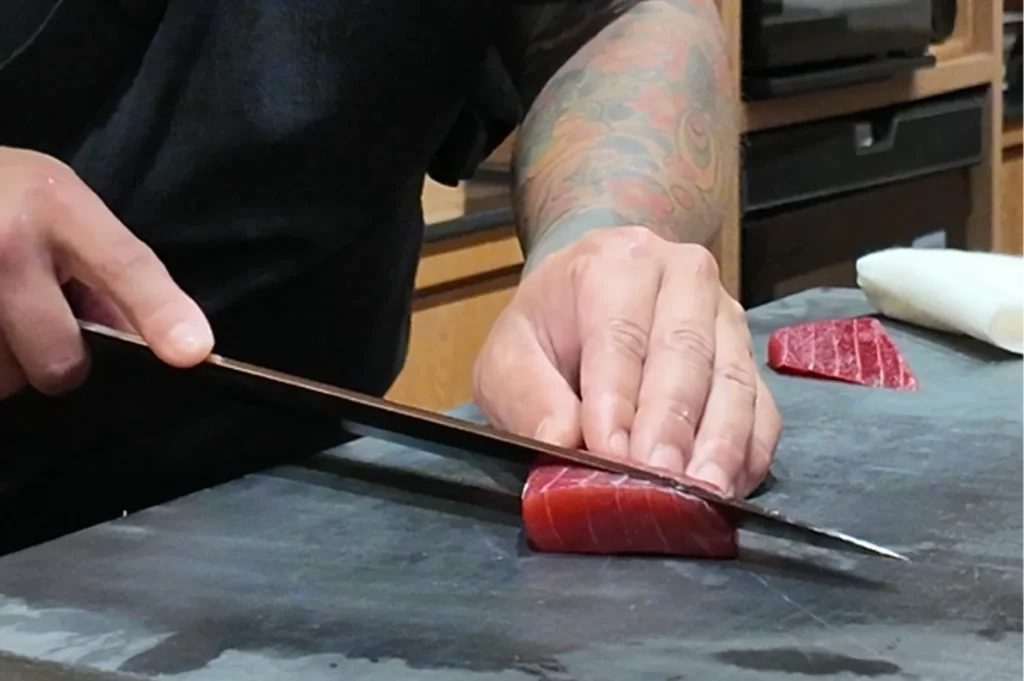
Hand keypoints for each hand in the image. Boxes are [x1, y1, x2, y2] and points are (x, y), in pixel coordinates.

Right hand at [0, 146, 212, 397]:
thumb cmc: (10, 196)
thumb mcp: (67, 210)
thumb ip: (116, 274)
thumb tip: (168, 346)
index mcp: (58, 206)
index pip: (124, 265)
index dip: (160, 311)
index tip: (193, 351)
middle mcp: (6, 241)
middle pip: (59, 360)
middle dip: (56, 359)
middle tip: (39, 323)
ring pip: (6, 378)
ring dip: (7, 364)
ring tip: (0, 313)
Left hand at [474, 227, 780, 497]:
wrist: (590, 293)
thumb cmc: (549, 329)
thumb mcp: (511, 354)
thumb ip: (528, 395)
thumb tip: (561, 442)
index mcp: (615, 264)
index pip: (621, 335)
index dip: (619, 398)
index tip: (612, 454)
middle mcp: (682, 276)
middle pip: (687, 352)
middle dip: (673, 424)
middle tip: (660, 480)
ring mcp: (725, 315)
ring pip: (734, 379)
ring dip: (721, 443)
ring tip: (703, 494)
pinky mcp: (749, 357)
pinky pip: (763, 407)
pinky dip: (749, 452)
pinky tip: (728, 490)